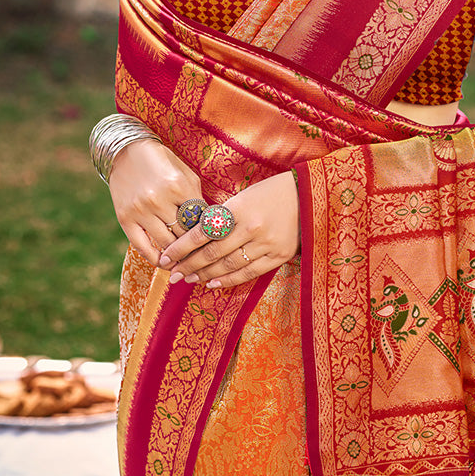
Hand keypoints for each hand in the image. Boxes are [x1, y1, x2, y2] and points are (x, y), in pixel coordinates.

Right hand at [108, 139, 202, 265]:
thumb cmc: (163, 162)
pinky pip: (142, 246)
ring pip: (166, 243)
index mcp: (179, 186)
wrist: (127, 151)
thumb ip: (197, 199)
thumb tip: (209, 226)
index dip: (208, 234)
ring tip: (187, 263)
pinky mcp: (125, 218)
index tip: (215, 245)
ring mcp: (140, 210)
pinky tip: (164, 262)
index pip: (199, 219)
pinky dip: (155, 258)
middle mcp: (159, 199)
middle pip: (184, 234)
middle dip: (195, 247)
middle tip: (204, 258)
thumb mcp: (185, 175)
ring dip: (177, 256)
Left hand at [159, 172, 299, 288]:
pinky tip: (213, 283)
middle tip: (172, 273)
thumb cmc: (270, 192)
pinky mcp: (279, 256)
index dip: (182, 247)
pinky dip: (229, 280)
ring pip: (228, 265)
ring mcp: (266, 244)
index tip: (166, 256)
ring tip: (188, 278)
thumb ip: (223, 215)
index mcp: (240, 208)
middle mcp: (251, 227)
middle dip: (189, 264)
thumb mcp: (243, 197)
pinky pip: (249, 272)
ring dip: (205, 274)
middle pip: (212, 252)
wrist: (308, 196)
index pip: (203, 231)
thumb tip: (195, 236)